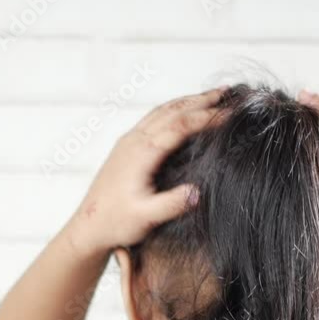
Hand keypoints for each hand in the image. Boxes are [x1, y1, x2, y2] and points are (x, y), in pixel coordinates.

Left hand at [67, 88, 224, 252]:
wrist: (87, 226)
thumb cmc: (115, 223)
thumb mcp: (146, 218)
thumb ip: (172, 204)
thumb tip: (199, 192)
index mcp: (142, 153)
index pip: (180, 126)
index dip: (207, 117)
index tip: (231, 113)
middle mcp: (134, 141)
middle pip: (173, 111)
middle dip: (202, 101)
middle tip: (229, 93)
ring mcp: (129, 141)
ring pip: (163, 111)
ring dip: (189, 101)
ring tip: (212, 96)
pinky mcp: (126, 146)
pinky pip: (153, 118)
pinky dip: (174, 110)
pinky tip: (183, 111)